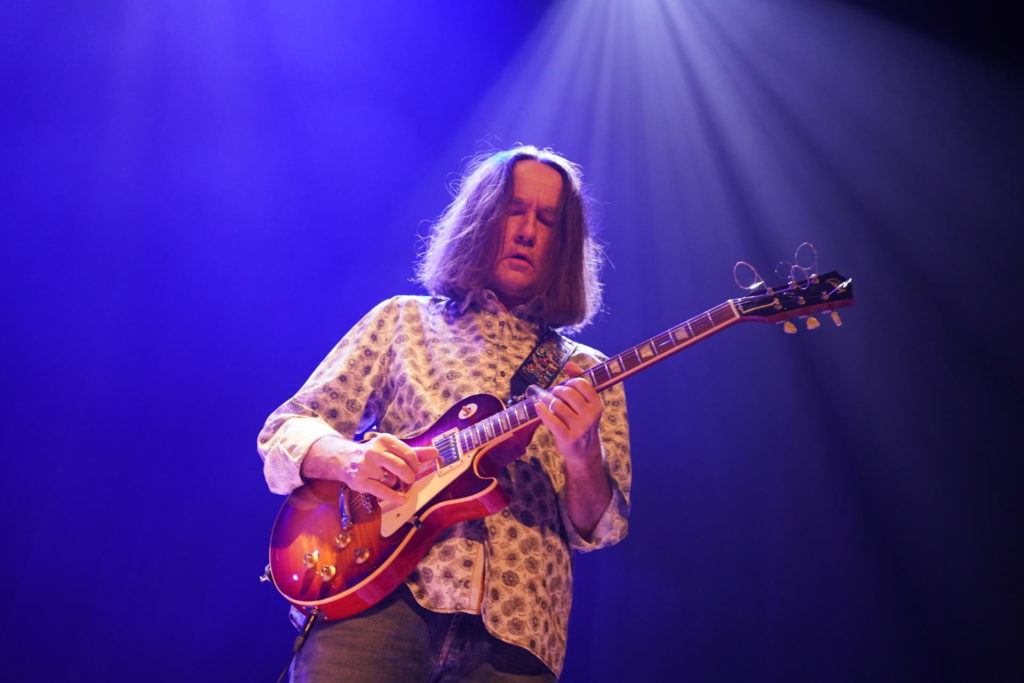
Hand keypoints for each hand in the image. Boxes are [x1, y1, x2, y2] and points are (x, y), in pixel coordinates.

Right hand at [304, 433, 437, 506]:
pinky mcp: (360, 481)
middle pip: (402, 467)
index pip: (409, 454)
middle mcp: (374, 451)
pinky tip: (401, 499)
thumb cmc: (374, 455)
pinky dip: (394, 497)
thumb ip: (414, 452)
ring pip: (392, 480)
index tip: (414, 470)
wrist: (345, 460)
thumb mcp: (392, 450)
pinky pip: (382, 491)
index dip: (415, 466)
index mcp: (385, 440)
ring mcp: (366, 466)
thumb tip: (435, 452)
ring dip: (396, 484)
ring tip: (392, 482)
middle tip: (408, 480)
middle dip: (409, 477)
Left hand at [534, 361, 603, 467]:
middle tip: (554, 393)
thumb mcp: (586, 405)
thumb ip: (580, 383)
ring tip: (546, 401)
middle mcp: (591, 416)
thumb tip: (569, 363)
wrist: (584, 453)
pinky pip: (551, 420)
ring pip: (558, 405)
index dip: (570, 381)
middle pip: (568, 393)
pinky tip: (538, 407)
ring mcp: (580, 428)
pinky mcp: (567, 438)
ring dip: (548, 401)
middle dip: (557, 390)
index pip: (582, 384)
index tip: (565, 385)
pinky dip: (542, 411)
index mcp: (597, 405)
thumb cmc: (582, 423)